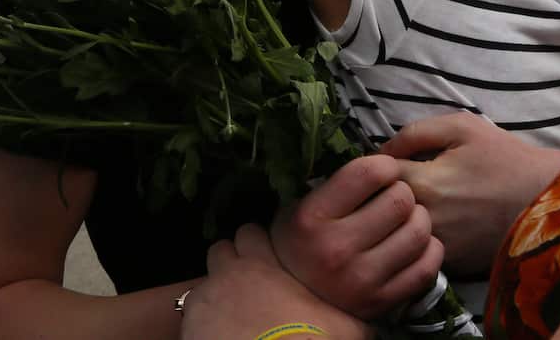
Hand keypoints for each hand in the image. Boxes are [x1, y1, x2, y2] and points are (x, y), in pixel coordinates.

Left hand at [182, 224, 371, 339]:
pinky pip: (192, 305)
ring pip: (206, 274)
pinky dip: (203, 313)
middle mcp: (233, 271)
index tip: (268, 255)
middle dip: (232, 258)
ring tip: (232, 302)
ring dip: (217, 284)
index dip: (257, 243)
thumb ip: (351, 310)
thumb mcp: (344, 324)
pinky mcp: (189, 320)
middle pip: (223, 247)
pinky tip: (218, 326)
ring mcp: (207, 295)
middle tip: (248, 277)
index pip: (252, 233)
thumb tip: (370, 313)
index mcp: (266, 263)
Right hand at [271, 154, 441, 319]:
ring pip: (419, 232)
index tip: (385, 171)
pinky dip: (429, 250)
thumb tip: (380, 161)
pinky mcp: (383, 302)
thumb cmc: (299, 244)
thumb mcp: (300, 207)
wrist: (291, 303)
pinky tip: (416, 245)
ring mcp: (362, 279)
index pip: (367, 173)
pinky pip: (426, 268)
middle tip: (397, 196)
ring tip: (407, 219)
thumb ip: (335, 184)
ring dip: (419, 219)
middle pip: (400, 200)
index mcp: (313, 217)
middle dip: (404, 191)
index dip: (385, 165)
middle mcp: (337, 248)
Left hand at [382, 114, 559, 275]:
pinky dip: (414, 239)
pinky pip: (416, 252)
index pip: (374, 177)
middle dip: (380, 195)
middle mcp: (424, 221)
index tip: (386, 163)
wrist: (546, 201)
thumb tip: (381, 149)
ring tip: (412, 204)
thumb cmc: (505, 157)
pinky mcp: (451, 266)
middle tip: (393, 184)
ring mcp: (437, 248)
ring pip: (395, 234)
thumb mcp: (461, 127)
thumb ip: (414, 133)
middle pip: (378, 209)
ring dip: (395, 220)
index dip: (376, 167)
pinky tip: (432, 223)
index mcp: (424, 182)